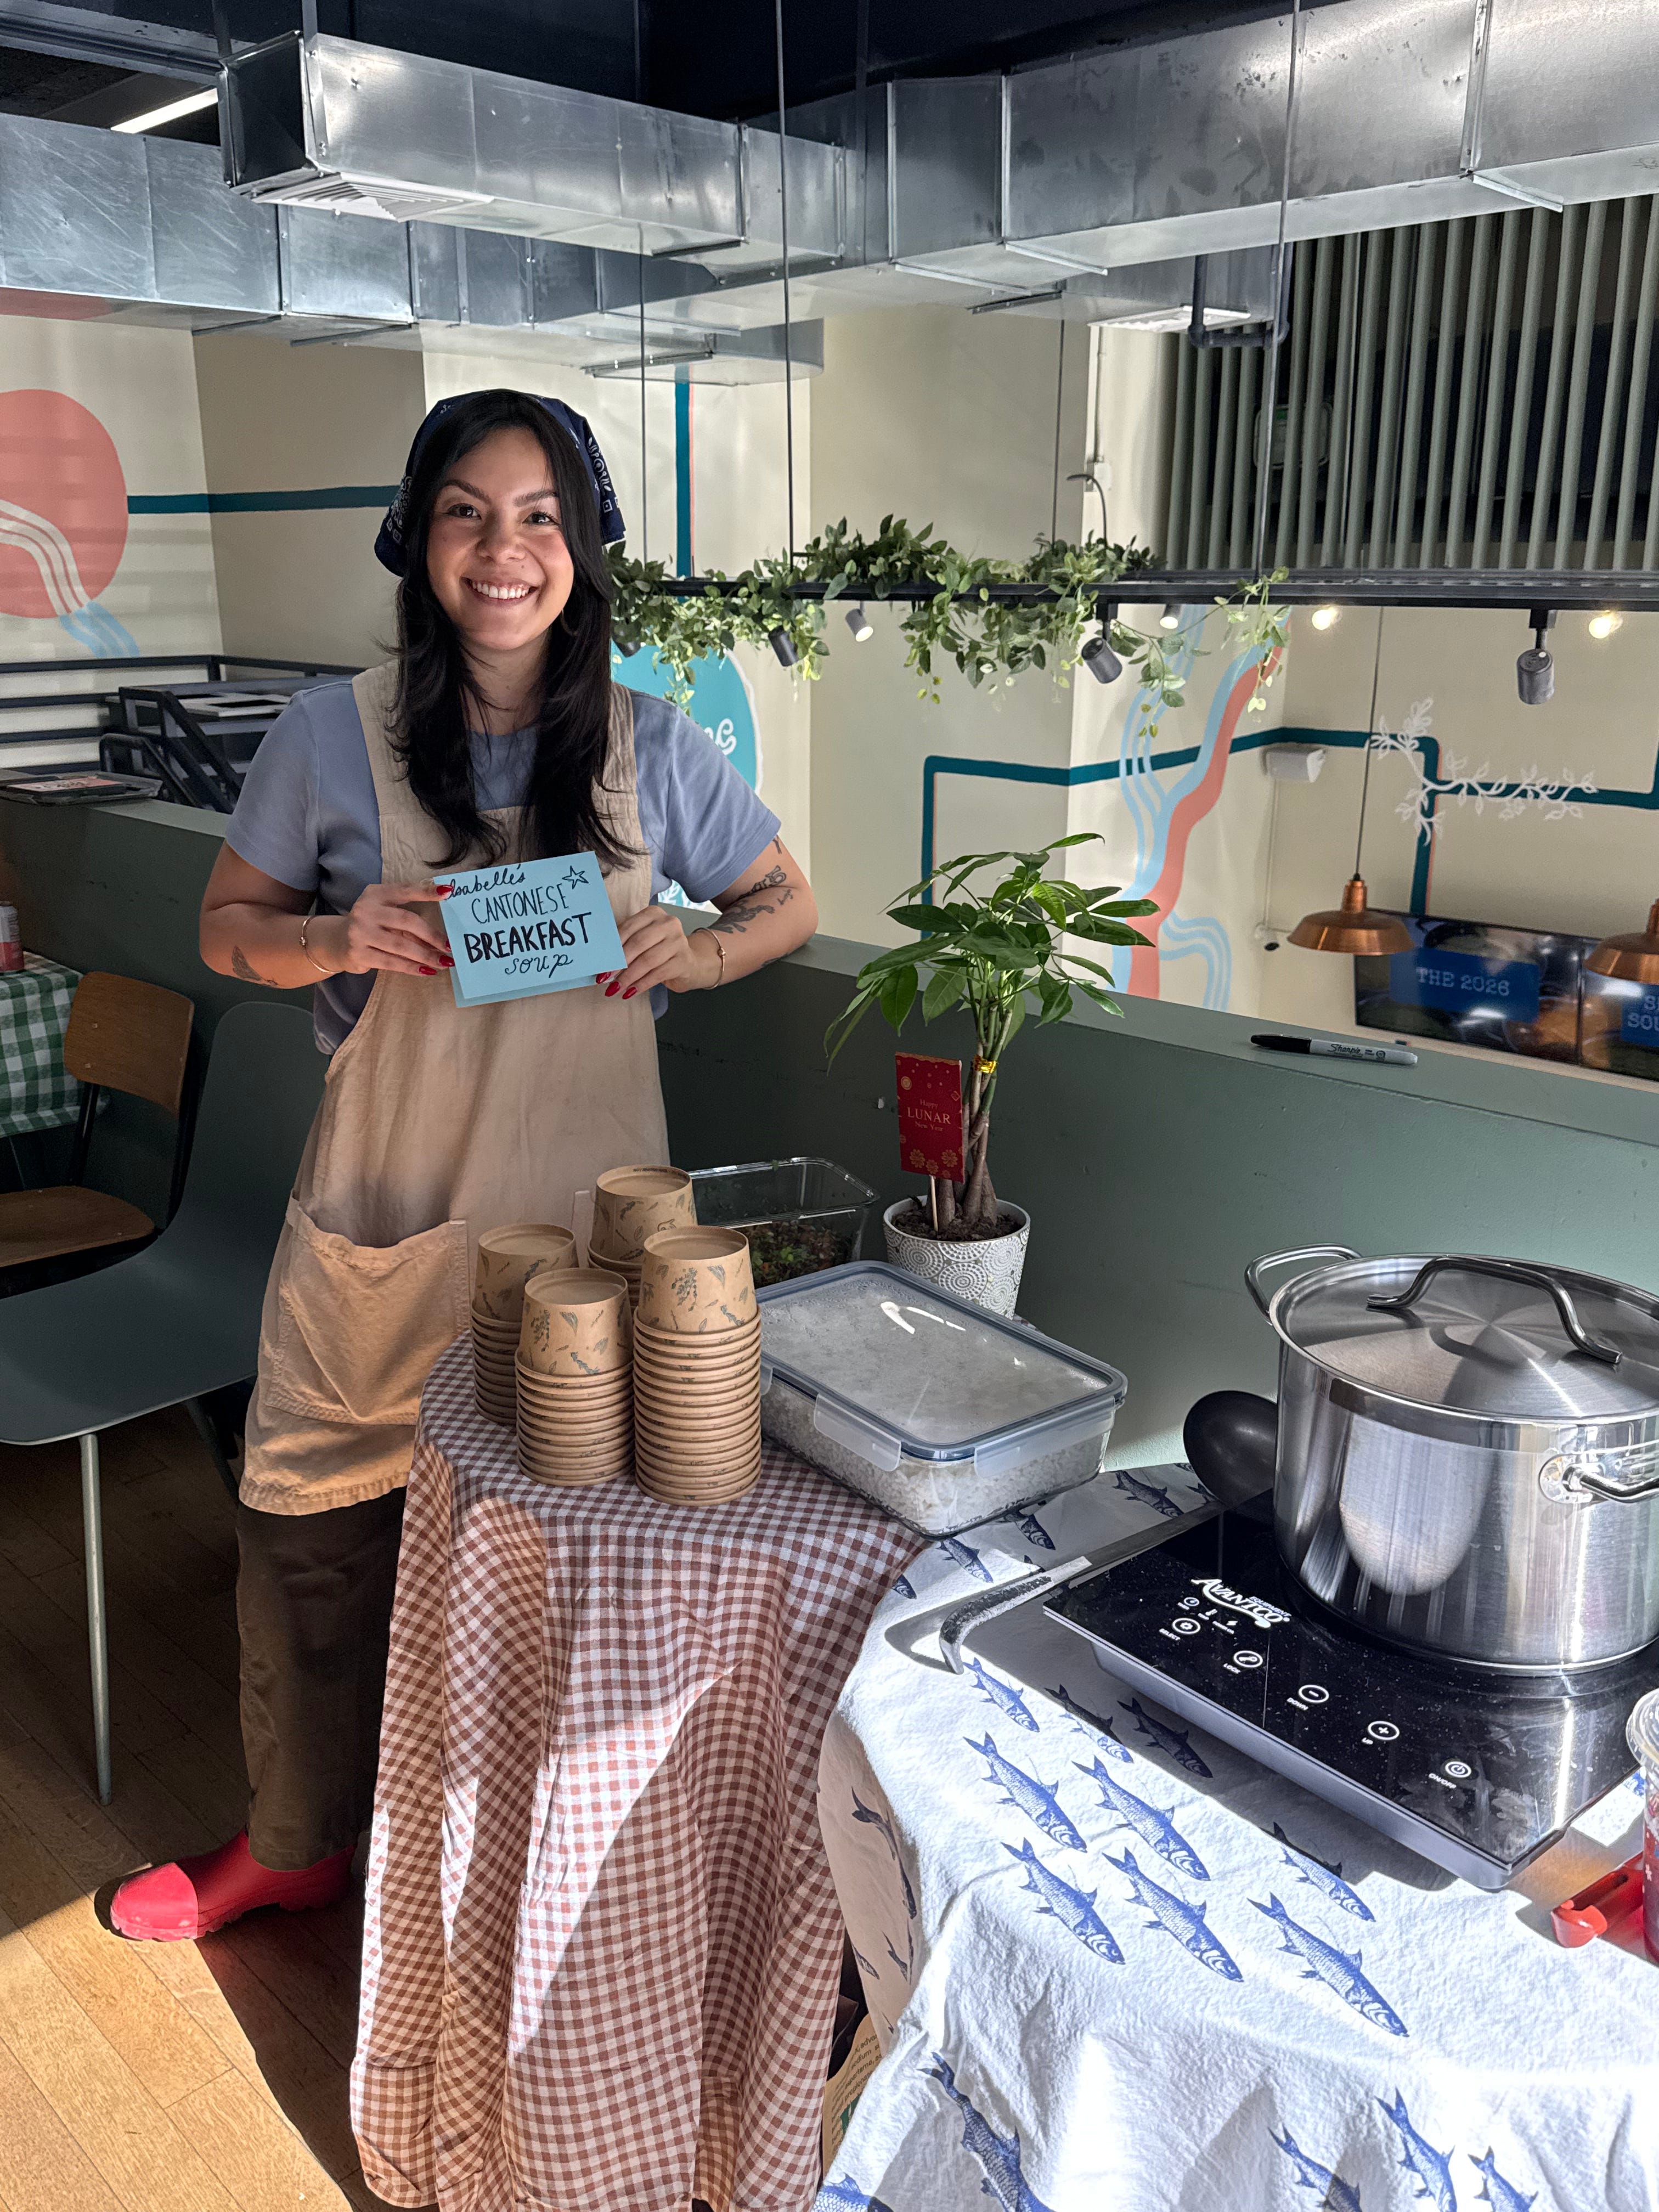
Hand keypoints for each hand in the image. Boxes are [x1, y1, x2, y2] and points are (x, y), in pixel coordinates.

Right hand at [329, 880, 454, 977]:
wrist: (337, 942)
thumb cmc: (370, 924)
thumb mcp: (383, 910)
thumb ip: (406, 912)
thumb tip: (441, 924)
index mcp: (375, 894)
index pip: (404, 890)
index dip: (426, 891)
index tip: (447, 892)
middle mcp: (366, 910)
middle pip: (406, 921)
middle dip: (432, 935)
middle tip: (449, 946)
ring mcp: (360, 933)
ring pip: (401, 945)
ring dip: (426, 956)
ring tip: (444, 962)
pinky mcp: (359, 953)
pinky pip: (392, 962)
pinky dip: (412, 967)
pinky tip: (427, 971)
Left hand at [599, 906, 715, 999]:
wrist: (688, 963)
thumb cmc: (659, 950)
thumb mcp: (643, 941)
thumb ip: (625, 943)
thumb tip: (601, 958)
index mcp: (654, 913)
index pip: (628, 928)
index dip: (612, 946)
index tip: (600, 963)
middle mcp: (668, 923)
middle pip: (638, 943)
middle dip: (619, 963)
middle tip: (605, 978)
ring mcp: (679, 941)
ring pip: (647, 960)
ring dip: (628, 977)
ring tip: (615, 988)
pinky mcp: (683, 960)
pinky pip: (658, 974)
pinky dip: (641, 984)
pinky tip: (630, 992)